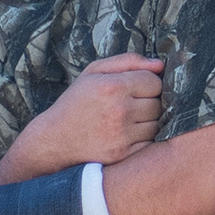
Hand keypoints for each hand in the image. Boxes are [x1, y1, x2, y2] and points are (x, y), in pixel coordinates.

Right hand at [7, 55, 162, 171]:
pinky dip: (143, 139)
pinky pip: (150, 143)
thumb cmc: (76, 102)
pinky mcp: (123, 153)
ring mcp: (122, 134)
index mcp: (113, 87)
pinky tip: (126, 135)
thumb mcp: (93, 73)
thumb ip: (128, 61)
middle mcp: (120, 110)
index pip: (155, 82)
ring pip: (157, 124)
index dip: (148, 84)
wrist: (53, 140)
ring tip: (127, 120)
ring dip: (147, 122)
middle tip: (131, 105)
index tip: (136, 89)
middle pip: (158, 104)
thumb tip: (160, 64)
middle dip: (148, 103)